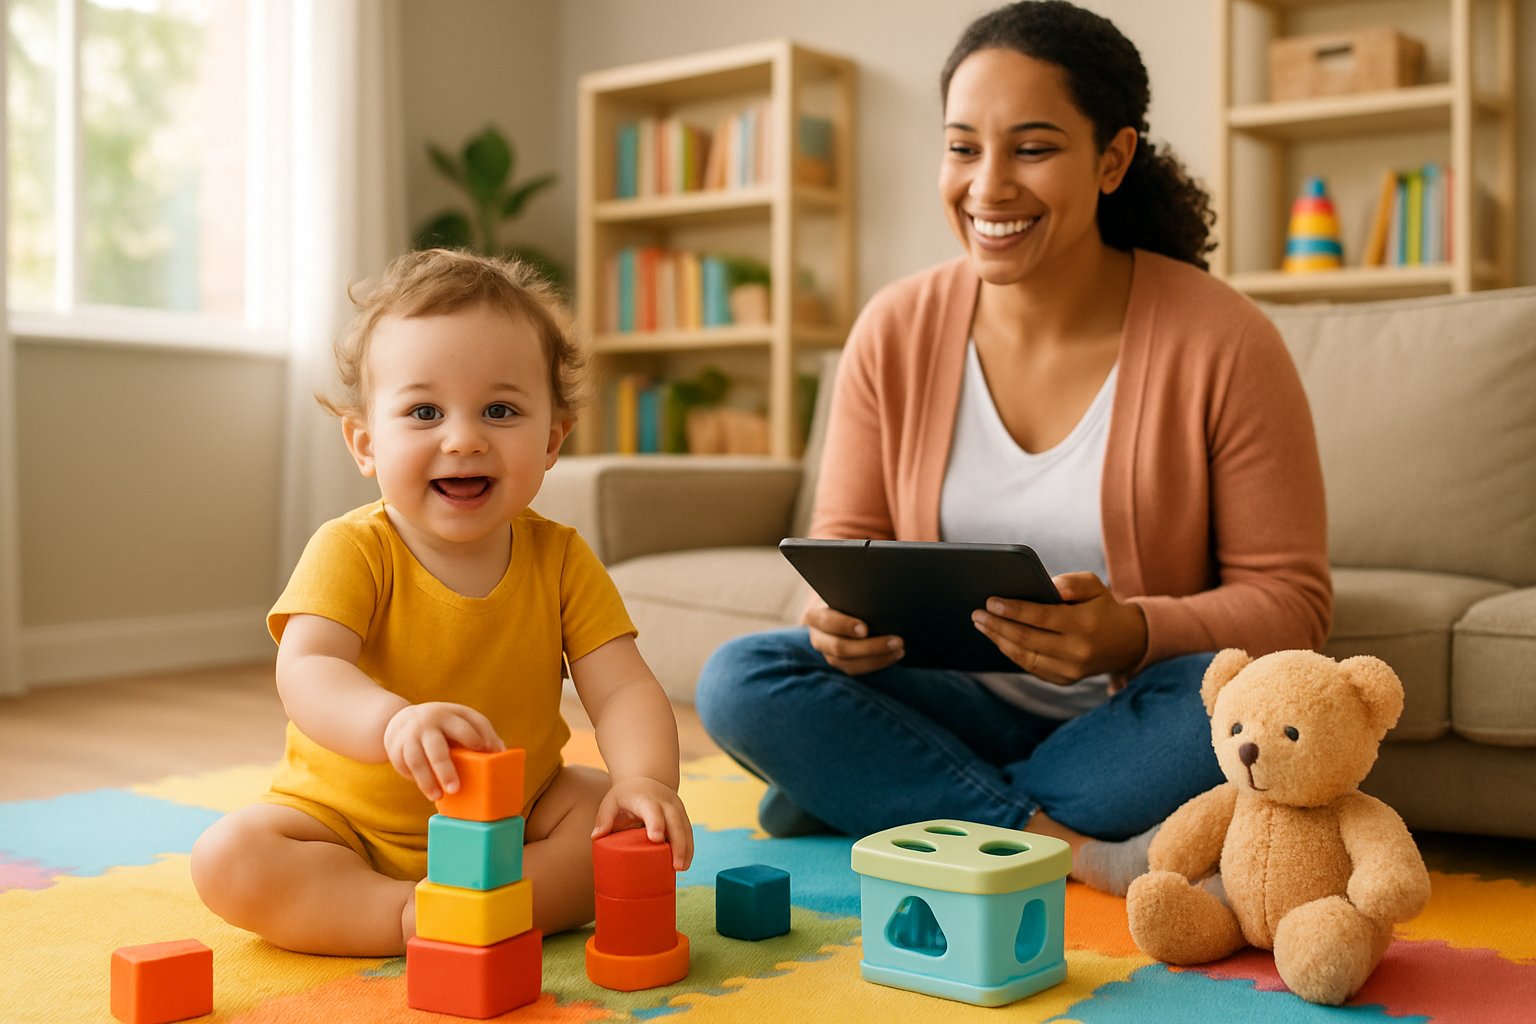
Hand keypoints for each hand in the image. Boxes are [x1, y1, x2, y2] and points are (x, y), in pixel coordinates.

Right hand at [383, 701, 503, 800]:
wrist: (402, 720)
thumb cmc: (443, 725)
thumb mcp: (460, 720)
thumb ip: (480, 731)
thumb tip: (502, 752)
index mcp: (448, 714)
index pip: (464, 725)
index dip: (476, 737)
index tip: (485, 749)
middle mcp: (427, 723)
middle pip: (437, 748)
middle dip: (445, 769)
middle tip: (455, 789)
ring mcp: (409, 736)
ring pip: (416, 760)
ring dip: (427, 780)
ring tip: (438, 797)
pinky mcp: (395, 748)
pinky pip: (404, 766)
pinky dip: (415, 779)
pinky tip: (427, 789)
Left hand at [592, 776, 694, 869]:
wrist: (645, 780)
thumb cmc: (624, 797)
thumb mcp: (611, 802)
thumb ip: (604, 818)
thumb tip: (596, 837)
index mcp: (645, 798)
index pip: (652, 809)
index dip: (655, 822)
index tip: (656, 838)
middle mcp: (664, 802)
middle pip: (674, 821)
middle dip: (678, 843)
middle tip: (676, 866)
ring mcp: (676, 808)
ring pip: (685, 827)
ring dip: (686, 848)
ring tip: (681, 869)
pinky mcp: (682, 815)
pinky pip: (688, 832)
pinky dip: (688, 848)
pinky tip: (685, 864)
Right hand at [803, 602, 903, 675]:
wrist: (837, 608)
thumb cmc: (845, 595)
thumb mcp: (844, 592)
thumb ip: (854, 595)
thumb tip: (880, 595)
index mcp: (814, 616)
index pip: (827, 622)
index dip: (845, 626)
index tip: (865, 628)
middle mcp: (817, 638)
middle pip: (840, 648)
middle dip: (870, 647)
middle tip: (897, 641)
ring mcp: (827, 654)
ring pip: (849, 664)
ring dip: (878, 658)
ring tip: (900, 650)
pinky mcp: (840, 663)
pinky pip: (857, 669)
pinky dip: (877, 663)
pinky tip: (894, 656)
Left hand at [970, 572, 1147, 683]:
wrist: (1128, 642)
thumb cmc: (1103, 607)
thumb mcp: (1095, 585)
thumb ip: (1072, 582)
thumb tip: (1049, 585)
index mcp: (1085, 624)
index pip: (1041, 617)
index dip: (1013, 609)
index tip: (990, 601)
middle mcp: (1078, 651)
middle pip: (1027, 639)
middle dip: (998, 625)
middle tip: (977, 613)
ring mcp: (1071, 670)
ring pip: (1025, 657)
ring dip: (999, 640)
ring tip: (981, 625)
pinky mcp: (1065, 680)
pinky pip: (1031, 668)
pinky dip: (1011, 653)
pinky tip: (998, 639)